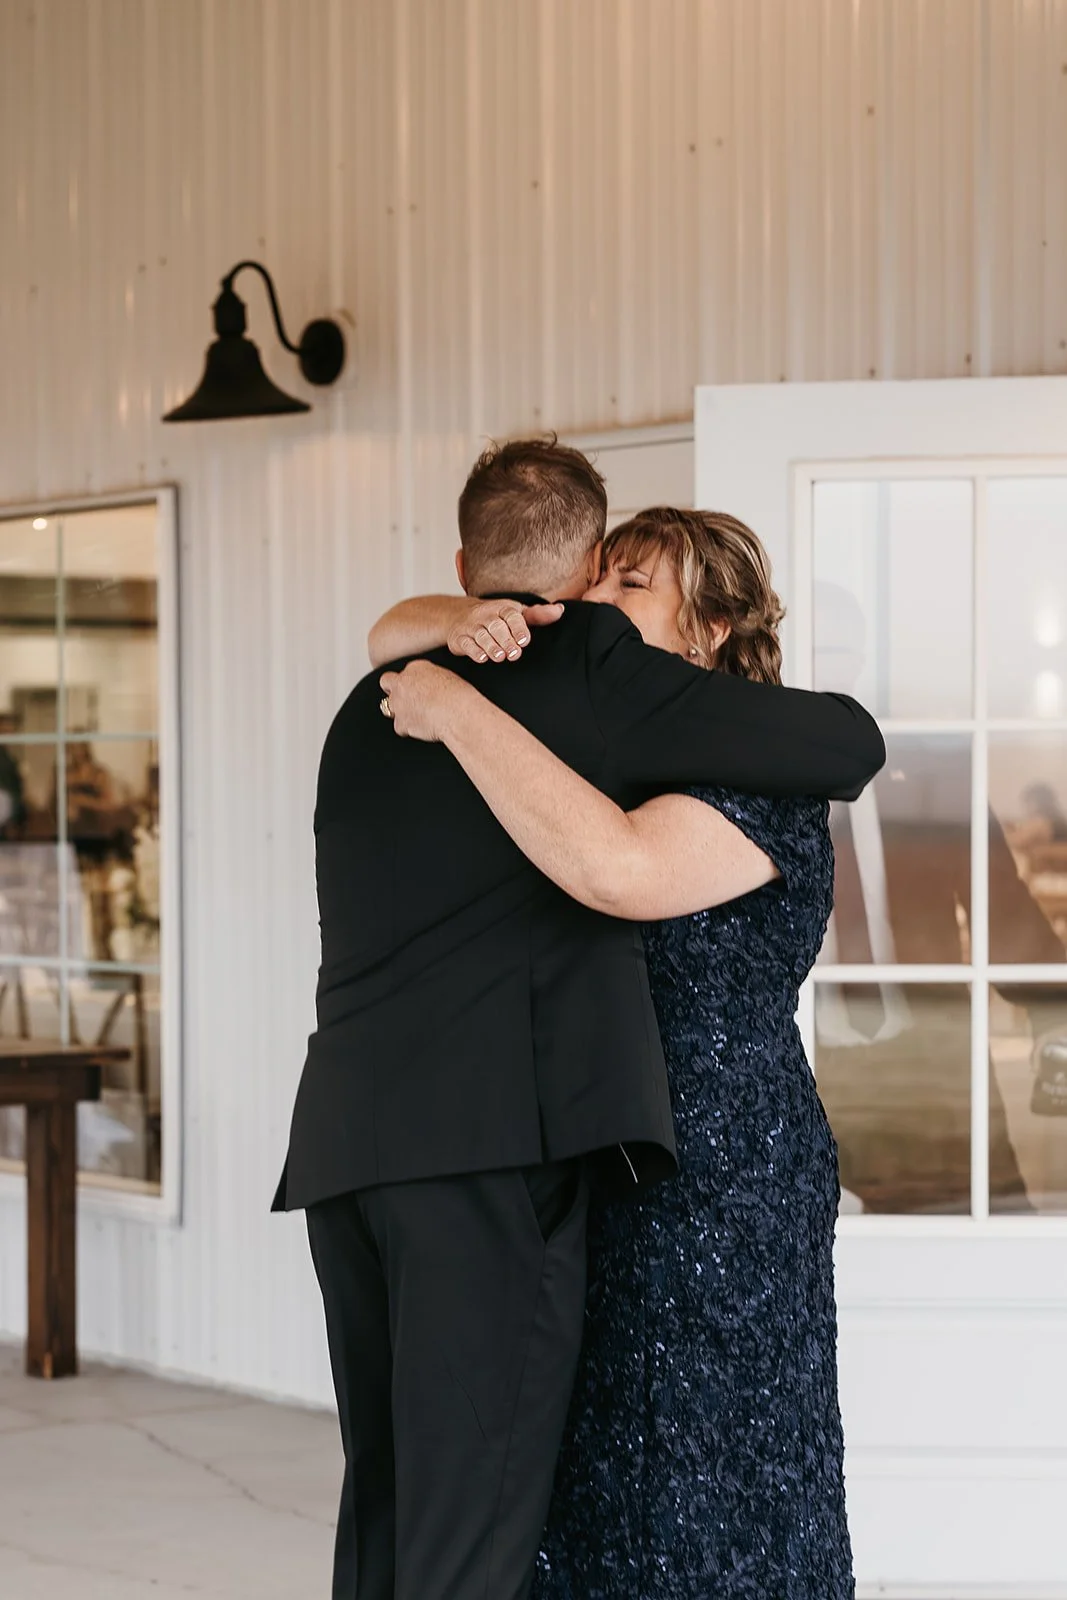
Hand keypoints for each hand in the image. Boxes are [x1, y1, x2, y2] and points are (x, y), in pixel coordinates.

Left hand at [379, 661, 468, 741]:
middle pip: (387, 683)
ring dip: (399, 711)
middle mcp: (403, 683)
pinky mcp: (401, 722)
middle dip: (392, 690)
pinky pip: (399, 727)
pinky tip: (420, 728)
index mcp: (416, 667)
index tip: (412, 687)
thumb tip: (429, 685)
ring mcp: (399, 703)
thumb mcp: (447, 676)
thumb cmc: (459, 695)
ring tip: (415, 716)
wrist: (457, 712)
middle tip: (404, 698)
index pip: (403, 671)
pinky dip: (407, 729)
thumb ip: (431, 678)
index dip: (406, 681)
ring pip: (389, 707)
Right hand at [447, 599, 563, 663]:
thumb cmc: (495, 617)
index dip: (518, 627)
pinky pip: (466, 643)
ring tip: (499, 657)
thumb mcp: (517, 613)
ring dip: (491, 646)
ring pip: (481, 635)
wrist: (459, 616)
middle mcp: (486, 615)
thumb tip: (560, 610)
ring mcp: (471, 626)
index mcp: (502, 608)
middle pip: (496, 626)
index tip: (524, 640)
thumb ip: (538, 615)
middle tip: (514, 654)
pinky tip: (482, 658)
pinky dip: (473, 651)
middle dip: (505, 640)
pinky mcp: (459, 638)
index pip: (511, 615)